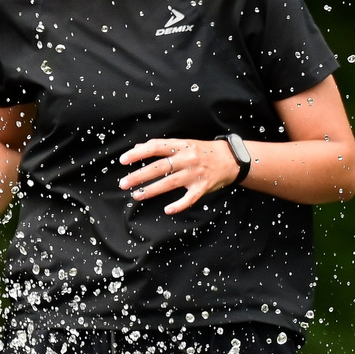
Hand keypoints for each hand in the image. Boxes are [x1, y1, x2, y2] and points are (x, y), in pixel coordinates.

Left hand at [118, 136, 238, 213]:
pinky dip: (179, 205)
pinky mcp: (203, 187)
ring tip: (136, 195)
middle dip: (140, 175)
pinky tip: (167, 210)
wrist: (231, 159)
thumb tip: (138, 148)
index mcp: (181, 146)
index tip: (123, 160)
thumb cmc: (203, 151)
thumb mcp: (184, 143)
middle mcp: (187, 159)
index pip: (155, 147)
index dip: (138, 153)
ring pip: (170, 183)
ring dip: (151, 190)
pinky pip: (189, 198)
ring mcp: (195, 174)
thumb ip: (162, 147)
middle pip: (160, 167)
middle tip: (123, 183)